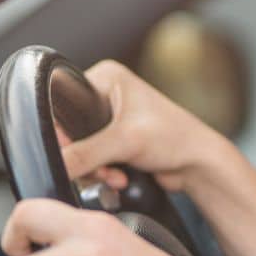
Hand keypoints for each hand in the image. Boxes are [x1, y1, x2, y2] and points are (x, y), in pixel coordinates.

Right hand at [59, 60, 222, 191]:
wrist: (198, 165)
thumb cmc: (176, 138)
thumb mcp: (125, 142)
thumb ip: (85, 154)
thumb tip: (57, 165)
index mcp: (107, 77)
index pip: (63, 101)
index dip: (61, 131)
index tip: (67, 153)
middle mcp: (108, 94)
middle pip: (71, 130)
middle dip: (83, 156)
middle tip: (98, 169)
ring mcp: (112, 119)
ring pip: (80, 149)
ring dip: (94, 169)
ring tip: (114, 176)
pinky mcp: (116, 141)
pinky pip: (93, 159)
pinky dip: (102, 173)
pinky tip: (119, 178)